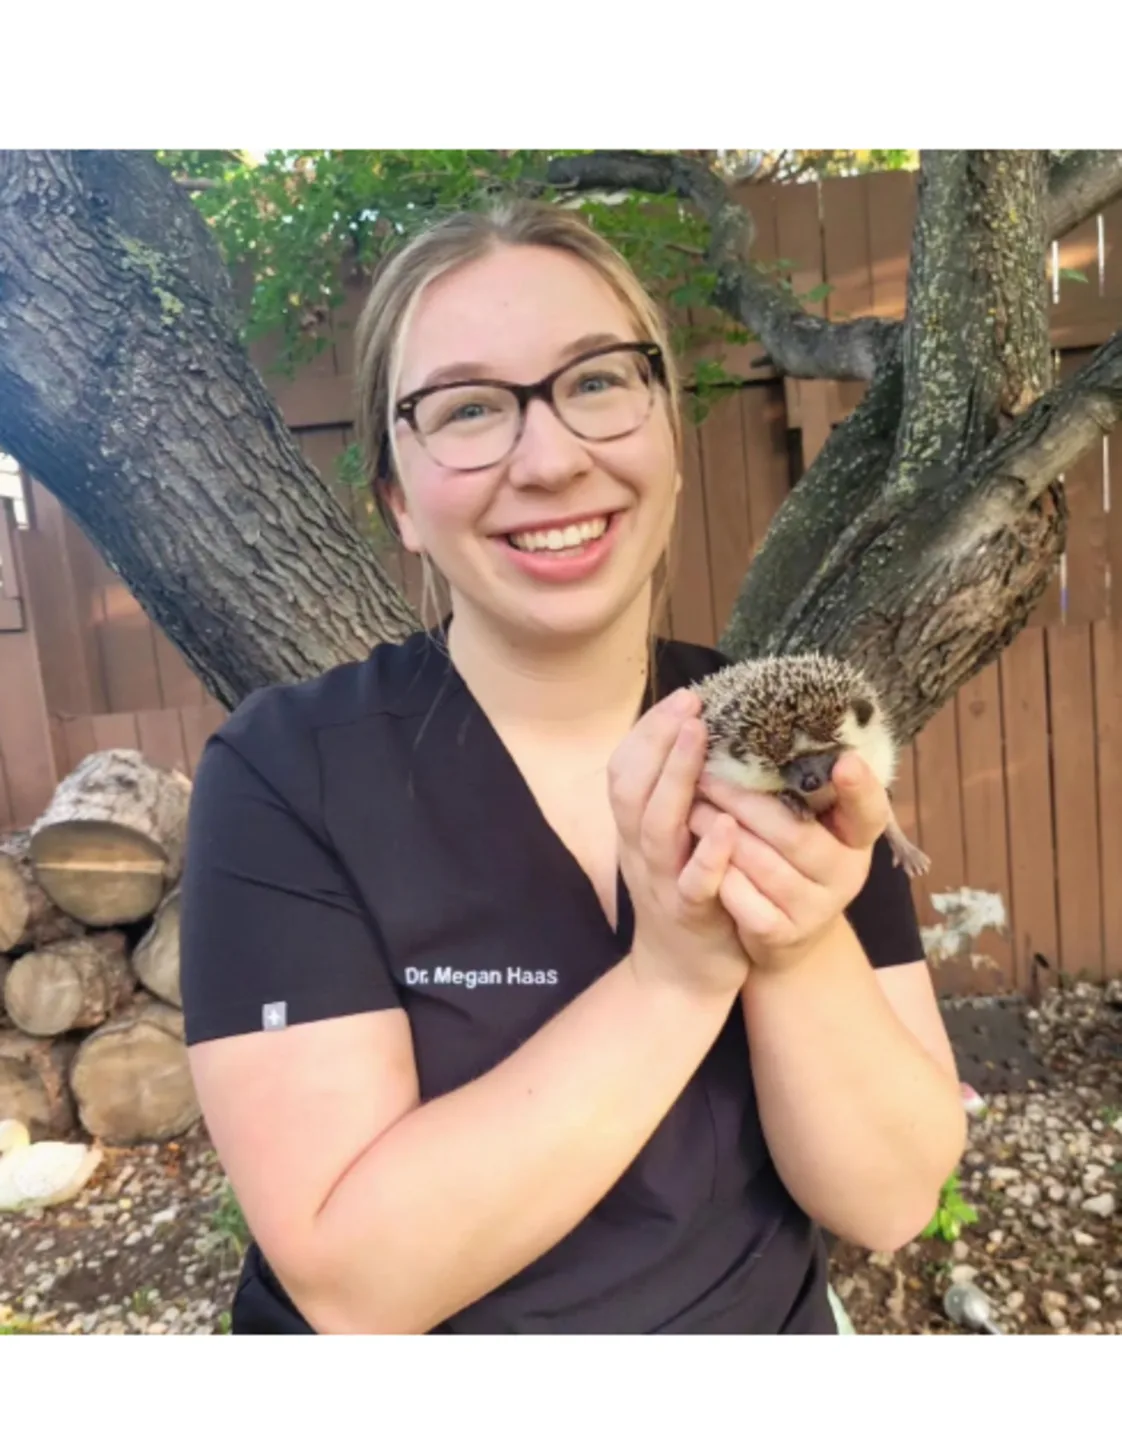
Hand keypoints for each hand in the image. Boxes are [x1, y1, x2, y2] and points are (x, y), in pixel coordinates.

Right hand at [608, 687, 749, 1001]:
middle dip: (658, 741)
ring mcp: (662, 883)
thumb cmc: (687, 895)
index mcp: (636, 829)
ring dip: (676, 779)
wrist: (681, 979)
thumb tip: (698, 736)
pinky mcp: (690, 916)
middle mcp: (640, 851)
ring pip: (657, 827)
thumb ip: (675, 798)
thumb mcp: (671, 842)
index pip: (626, 769)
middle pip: (633, 788)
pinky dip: (706, 854)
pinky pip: (694, 883)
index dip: (648, 731)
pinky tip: (725, 826)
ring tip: (700, 739)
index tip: (681, 697)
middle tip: (689, 704)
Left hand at [689, 749, 887, 972]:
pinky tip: (694, 855)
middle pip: (795, 834)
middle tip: (705, 774)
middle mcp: (846, 874)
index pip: (870, 810)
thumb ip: (800, 785)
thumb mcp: (808, 820)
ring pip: (763, 866)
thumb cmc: (790, 856)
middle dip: (744, 802)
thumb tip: (763, 722)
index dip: (861, 788)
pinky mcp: (782, 936)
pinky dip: (717, 874)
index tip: (845, 761)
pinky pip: (743, 901)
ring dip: (720, 833)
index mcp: (856, 836)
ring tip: (689, 805)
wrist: (786, 933)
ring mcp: (816, 909)